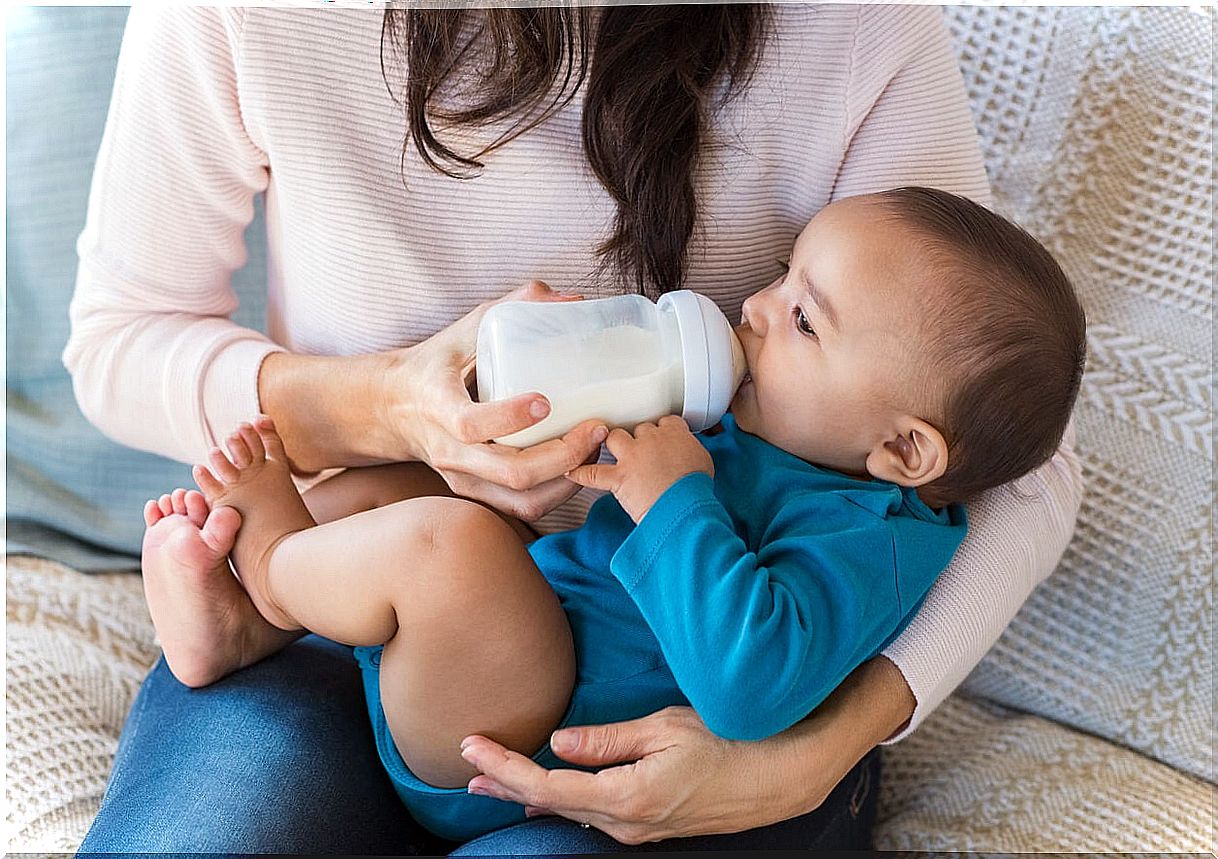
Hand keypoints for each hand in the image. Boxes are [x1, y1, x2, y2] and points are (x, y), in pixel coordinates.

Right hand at [380, 280, 608, 521]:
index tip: (546, 401)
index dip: (510, 418)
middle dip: (564, 455)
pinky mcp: (476, 493)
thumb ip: (517, 306)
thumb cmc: (437, 363)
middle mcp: (450, 450)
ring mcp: (463, 478)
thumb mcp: (466, 328)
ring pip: (523, 499)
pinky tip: (579, 465)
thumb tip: (574, 299)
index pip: (471, 425)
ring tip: (593, 447)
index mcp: (439, 405)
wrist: (394, 408)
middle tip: (597, 427)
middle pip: (512, 472)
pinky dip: (558, 493)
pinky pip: (523, 508)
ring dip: (568, 479)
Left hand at [459, 657, 914, 844]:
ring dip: (530, 793)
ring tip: (495, 778)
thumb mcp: (665, 728)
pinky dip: (564, 799)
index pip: (546, 786)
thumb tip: (560, 742)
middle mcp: (626, 822)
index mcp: (626, 797)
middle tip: (467, 767)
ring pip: (571, 811)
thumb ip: (607, 740)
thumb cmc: (729, 741)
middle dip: (506, 784)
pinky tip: (549, 791)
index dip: (505, 767)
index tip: (470, 747)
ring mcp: (639, 829)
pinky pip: (595, 814)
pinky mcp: (651, 825)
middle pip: (550, 805)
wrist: (782, 776)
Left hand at [565, 416, 712, 522]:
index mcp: (674, 432)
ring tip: (612, 451)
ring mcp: (632, 456)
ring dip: (612, 444)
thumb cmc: (696, 488)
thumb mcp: (703, 461)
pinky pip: (593, 473)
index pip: (664, 421)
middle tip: (642, 452)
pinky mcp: (619, 477)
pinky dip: (581, 474)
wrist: (685, 507)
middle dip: (638, 439)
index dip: (661, 431)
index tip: (662, 439)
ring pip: (614, 438)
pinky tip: (572, 472)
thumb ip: (690, 450)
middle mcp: (651, 439)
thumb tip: (686, 453)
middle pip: (639, 428)